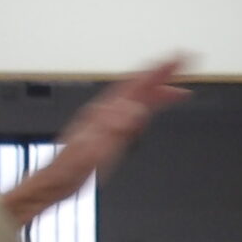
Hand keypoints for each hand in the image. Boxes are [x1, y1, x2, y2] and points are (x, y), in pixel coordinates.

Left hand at [3, 59, 190, 223]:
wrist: (56, 181)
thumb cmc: (71, 169)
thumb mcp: (96, 151)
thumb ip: (116, 130)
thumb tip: (136, 110)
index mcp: (105, 112)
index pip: (137, 84)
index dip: (159, 70)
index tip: (177, 59)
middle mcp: (106, 111)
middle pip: (139, 87)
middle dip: (163, 75)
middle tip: (184, 65)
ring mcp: (107, 120)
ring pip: (137, 99)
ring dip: (158, 91)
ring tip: (178, 90)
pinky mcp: (108, 131)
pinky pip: (132, 113)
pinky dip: (147, 107)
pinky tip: (151, 111)